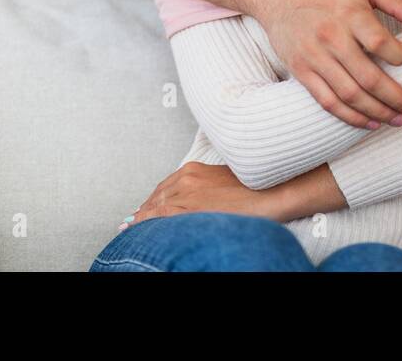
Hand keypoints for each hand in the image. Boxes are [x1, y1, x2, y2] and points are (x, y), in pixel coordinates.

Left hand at [123, 162, 271, 229]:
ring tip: (131, 229)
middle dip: (145, 210)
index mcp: (194, 169)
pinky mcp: (186, 208)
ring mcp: (185, 193)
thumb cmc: (256, 188)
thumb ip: (209, 187)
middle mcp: (186, 178)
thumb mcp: (227, 180)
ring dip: (142, 219)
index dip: (153, 199)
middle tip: (133, 222)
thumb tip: (202, 200)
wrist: (271, 193)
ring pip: (153, 208)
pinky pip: (156, 218)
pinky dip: (143, 225)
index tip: (146, 208)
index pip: (165, 186)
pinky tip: (136, 231)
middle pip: (156, 196)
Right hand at [260, 0, 401, 127]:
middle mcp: (331, 37)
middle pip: (368, 77)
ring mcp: (314, 57)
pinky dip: (351, 117)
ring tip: (398, 120)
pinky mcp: (301, 72)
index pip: (378, 43)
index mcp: (349, 13)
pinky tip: (370, 123)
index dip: (398, 58)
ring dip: (377, 112)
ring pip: (349, 95)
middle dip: (396, 98)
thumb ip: (395, 0)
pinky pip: (328, 102)